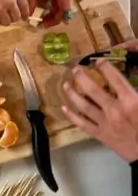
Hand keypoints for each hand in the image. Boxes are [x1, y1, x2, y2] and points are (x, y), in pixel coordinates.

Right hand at [0, 0, 28, 26]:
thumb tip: (13, 9)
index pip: (25, 7)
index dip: (24, 15)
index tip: (22, 18)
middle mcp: (11, 1)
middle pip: (16, 18)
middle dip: (10, 18)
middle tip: (2, 15)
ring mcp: (0, 9)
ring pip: (6, 23)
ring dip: (0, 20)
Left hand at [25, 0, 70, 27]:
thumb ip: (31, 0)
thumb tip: (29, 16)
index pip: (64, 2)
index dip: (62, 14)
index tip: (54, 24)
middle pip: (63, 7)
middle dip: (55, 18)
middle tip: (42, 25)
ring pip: (58, 5)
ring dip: (51, 13)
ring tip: (39, 19)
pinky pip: (54, 1)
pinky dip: (48, 7)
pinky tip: (37, 8)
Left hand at [61, 40, 137, 162]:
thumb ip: (137, 92)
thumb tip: (132, 78)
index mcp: (131, 101)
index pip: (114, 79)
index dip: (104, 67)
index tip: (97, 61)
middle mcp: (114, 110)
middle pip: (92, 89)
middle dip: (82, 77)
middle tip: (75, 69)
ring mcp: (105, 123)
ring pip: (83, 105)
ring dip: (72, 94)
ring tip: (66, 85)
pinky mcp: (100, 135)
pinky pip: (82, 123)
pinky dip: (72, 115)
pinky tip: (64, 108)